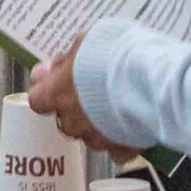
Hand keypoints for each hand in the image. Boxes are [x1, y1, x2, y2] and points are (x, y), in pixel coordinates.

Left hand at [29, 35, 139, 161]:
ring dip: (100, 123)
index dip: (49, 92)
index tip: (59, 83)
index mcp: (57, 93)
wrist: (153, 78)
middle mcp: (72, 120)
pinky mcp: (121, 149)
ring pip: (91, 135)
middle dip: (78, 107)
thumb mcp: (86, 41)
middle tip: (97, 90)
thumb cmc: (119, 55)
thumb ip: (66, 59)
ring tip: (120, 103)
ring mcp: (96, 138)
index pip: (37, 100)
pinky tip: (132, 124)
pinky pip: (116, 149)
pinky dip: (122, 140)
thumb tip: (52, 67)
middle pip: (66, 119)